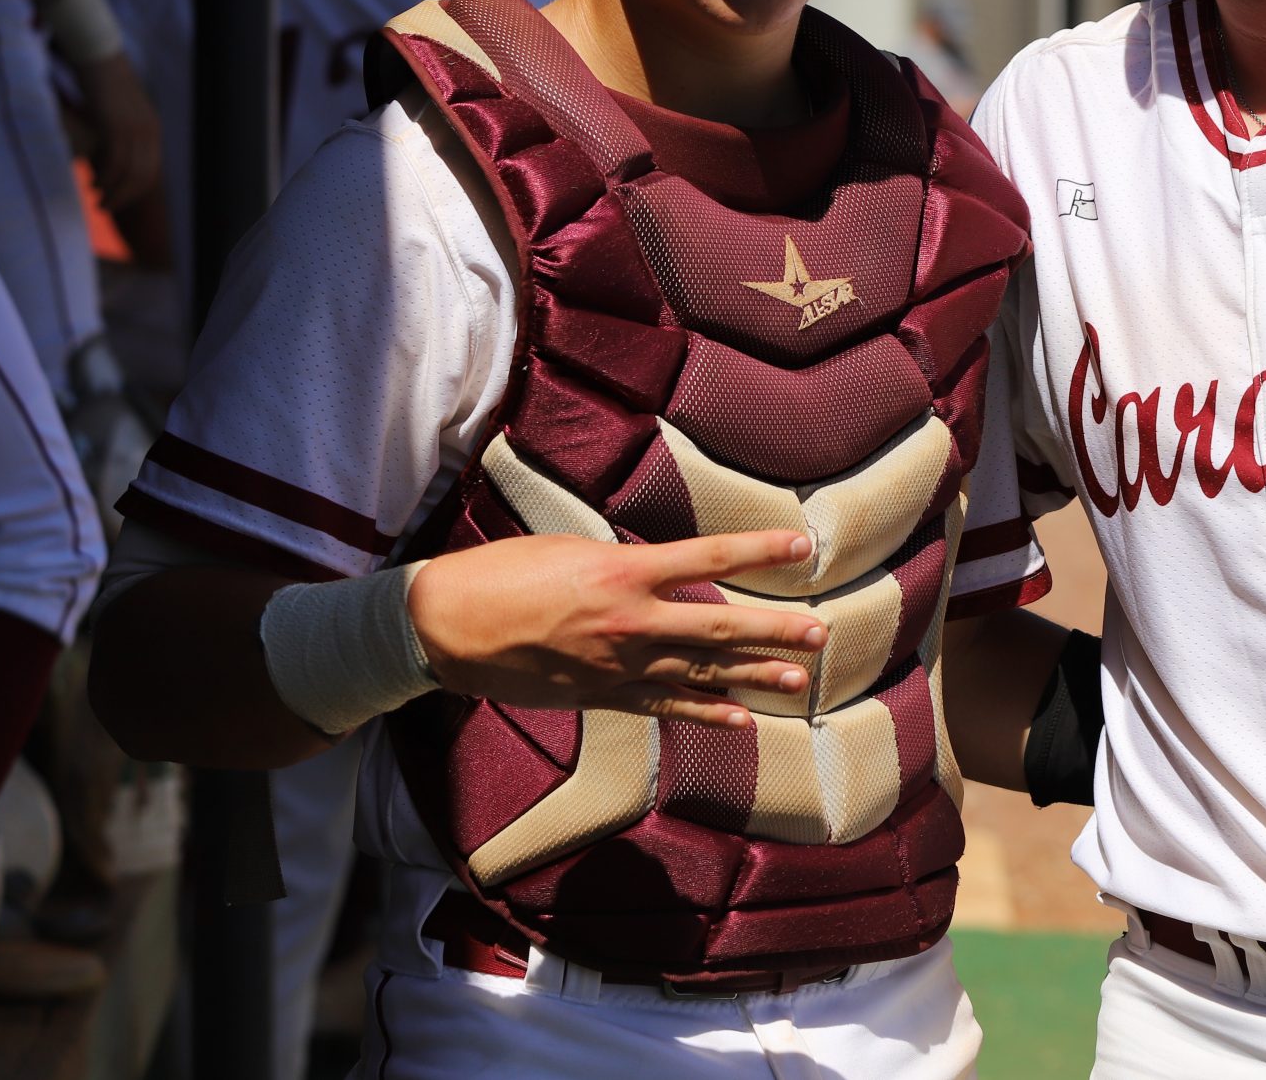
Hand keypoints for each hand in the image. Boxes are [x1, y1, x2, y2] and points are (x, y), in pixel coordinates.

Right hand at [78, 51, 162, 204]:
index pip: (150, 169)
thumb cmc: (102, 81)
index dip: (134, 188)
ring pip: (129, 174)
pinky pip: (115, 162)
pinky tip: (94, 183)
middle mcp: (150, 130)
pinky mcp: (118, 126)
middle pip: (143, 176)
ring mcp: (136, 129)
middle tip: (106, 207)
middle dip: (126, 196)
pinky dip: (106, 178)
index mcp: (152, 128)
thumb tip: (106, 152)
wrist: (97, 55)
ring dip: (114, 191)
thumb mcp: (117, 110)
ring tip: (98, 200)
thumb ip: (118, 130)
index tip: (118, 198)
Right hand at [407, 529, 828, 729]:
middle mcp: (630, 622)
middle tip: (819, 632)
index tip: (802, 546)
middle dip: (773, 630)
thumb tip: (660, 572)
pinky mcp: (600, 695)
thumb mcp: (571, 550)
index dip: (759, 551)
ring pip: (700, 671)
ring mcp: (617, 664)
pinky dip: (704, 712)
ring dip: (753, 676)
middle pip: (718, 626)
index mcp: (623, 572)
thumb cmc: (503, 572)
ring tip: (800, 679)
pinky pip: (663, 706)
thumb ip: (625, 565)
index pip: (709, 557)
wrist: (446, 626)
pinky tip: (739, 719)